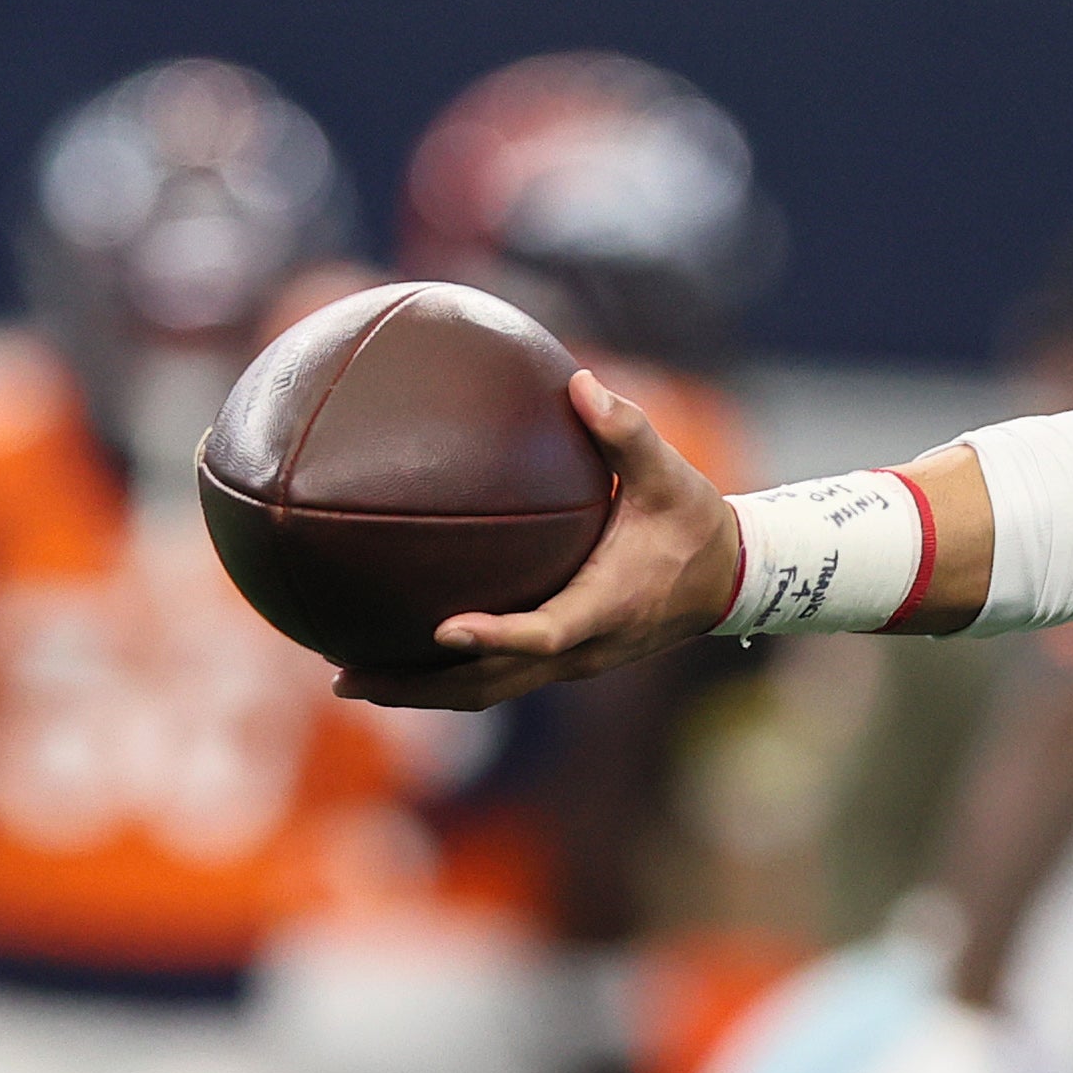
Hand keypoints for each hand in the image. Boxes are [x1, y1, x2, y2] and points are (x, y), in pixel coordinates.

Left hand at [339, 372, 740, 711]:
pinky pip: (494, 678)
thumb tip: (577, 380)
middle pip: (490, 685)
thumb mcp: (669, 473)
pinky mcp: (560, 660)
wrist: (727, 579)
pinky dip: (443, 674)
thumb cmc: (693, 522)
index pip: (546, 633)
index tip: (443, 629)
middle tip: (345, 674)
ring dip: (418, 690)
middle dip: (418, 686)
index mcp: (607, 606)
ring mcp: (569, 662)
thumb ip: (625, 430)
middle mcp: (582, 648)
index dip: (496, 638)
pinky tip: (398, 650)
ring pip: (485, 692)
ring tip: (347, 675)